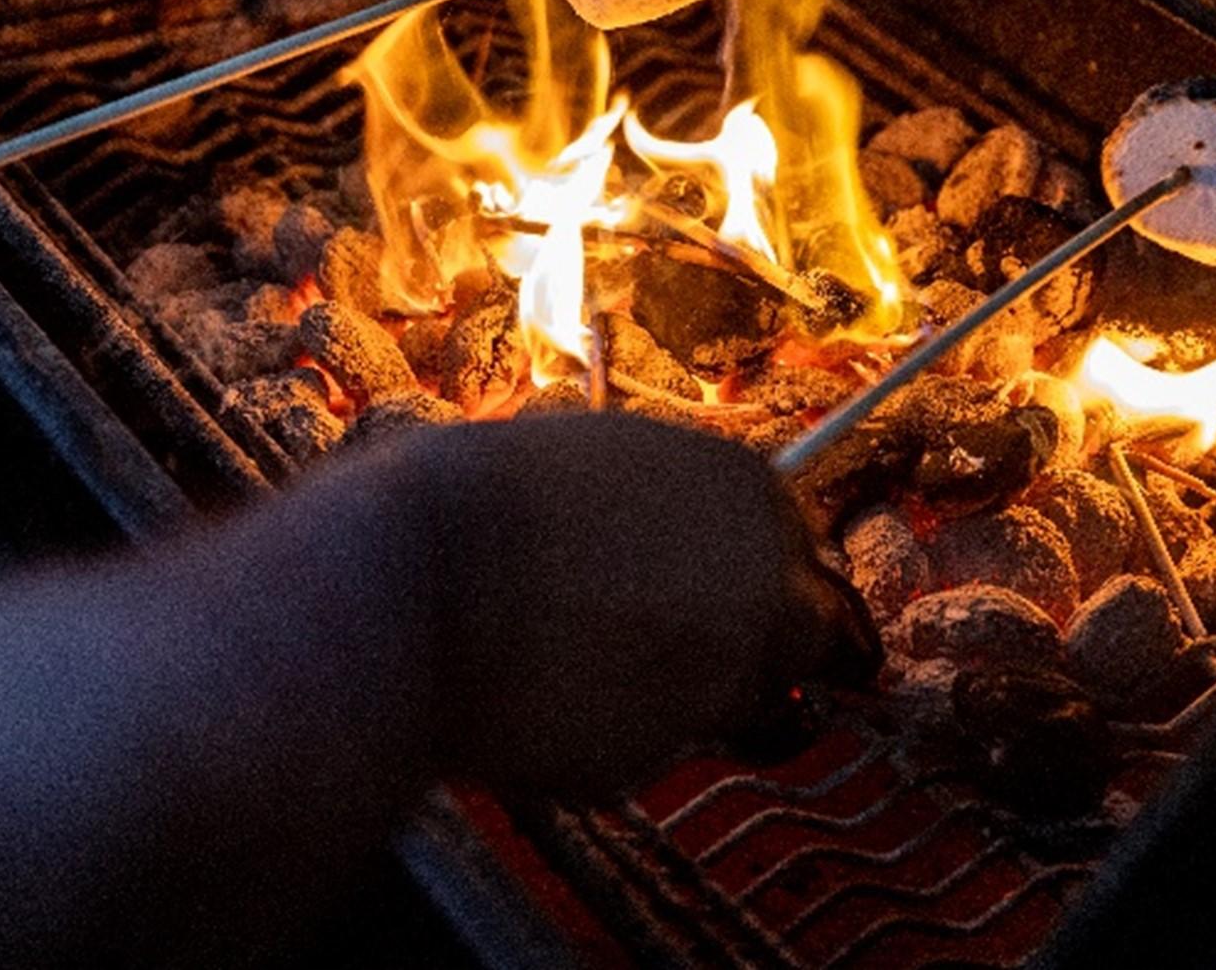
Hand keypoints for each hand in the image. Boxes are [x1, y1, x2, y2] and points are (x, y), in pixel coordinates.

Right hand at [344, 412, 876, 794]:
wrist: (403, 574)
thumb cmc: (473, 501)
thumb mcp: (590, 464)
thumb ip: (658, 508)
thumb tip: (675, 548)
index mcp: (749, 488)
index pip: (805, 554)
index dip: (764, 587)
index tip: (743, 608)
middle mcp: (764, 578)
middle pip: (812, 642)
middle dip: (760, 660)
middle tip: (688, 662)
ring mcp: (726, 672)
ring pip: (737, 708)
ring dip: (683, 702)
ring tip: (582, 666)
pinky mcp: (668, 751)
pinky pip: (648, 751)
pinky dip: (607, 740)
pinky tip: (541, 698)